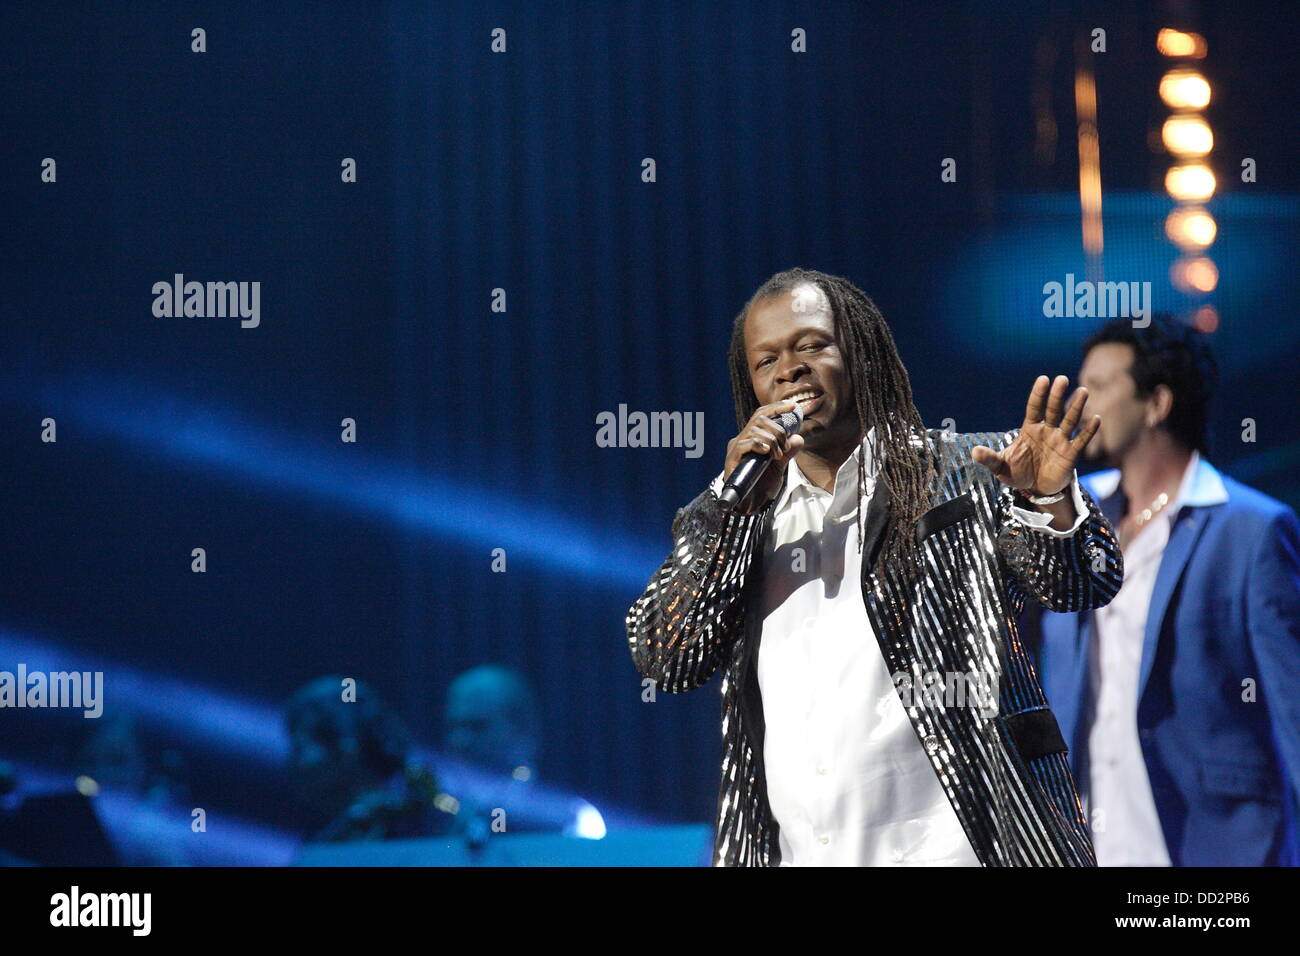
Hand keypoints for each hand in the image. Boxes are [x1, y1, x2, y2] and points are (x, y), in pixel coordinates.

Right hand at [722, 399, 805, 513]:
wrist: (752, 506)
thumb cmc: (762, 486)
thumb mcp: (779, 467)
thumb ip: (788, 452)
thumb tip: (799, 438)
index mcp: (751, 439)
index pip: (761, 415)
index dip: (776, 408)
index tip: (792, 406)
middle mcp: (741, 440)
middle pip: (759, 419)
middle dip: (777, 429)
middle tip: (786, 445)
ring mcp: (735, 449)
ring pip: (753, 430)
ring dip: (771, 440)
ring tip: (778, 455)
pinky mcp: (731, 459)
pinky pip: (744, 444)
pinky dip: (759, 444)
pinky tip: (768, 452)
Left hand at [971, 375, 1099, 496]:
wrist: (1034, 490)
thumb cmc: (1017, 473)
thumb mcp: (1000, 467)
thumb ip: (990, 459)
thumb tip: (974, 451)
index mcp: (1029, 429)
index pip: (1034, 408)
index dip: (1038, 394)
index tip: (1043, 379)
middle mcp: (1046, 431)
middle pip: (1053, 410)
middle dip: (1057, 395)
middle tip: (1062, 379)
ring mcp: (1060, 440)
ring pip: (1070, 420)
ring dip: (1076, 407)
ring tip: (1083, 392)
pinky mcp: (1071, 454)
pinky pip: (1081, 440)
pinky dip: (1089, 430)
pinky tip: (1096, 418)